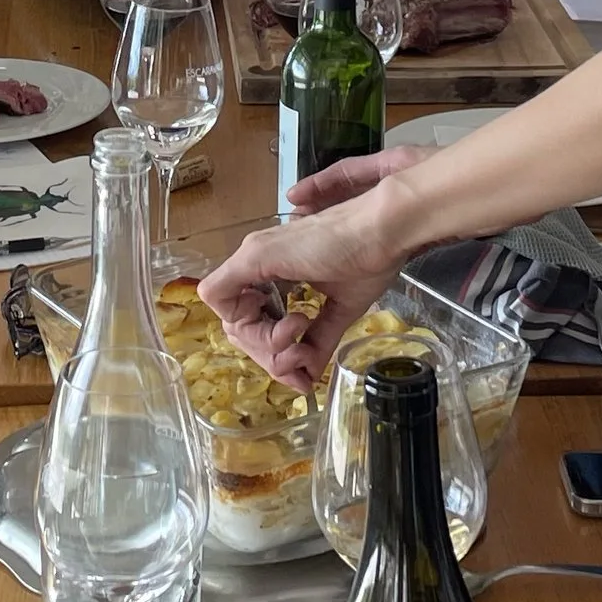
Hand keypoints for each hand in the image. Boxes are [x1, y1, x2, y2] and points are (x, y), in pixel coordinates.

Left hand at [199, 148, 433, 385]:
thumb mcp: (340, 309)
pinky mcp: (254, 255)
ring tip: (302, 331)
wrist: (385, 230)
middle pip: (238, 326)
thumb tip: (309, 372)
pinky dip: (245, 321)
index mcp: (276, 270)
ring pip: (228, 318)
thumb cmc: (371, 257)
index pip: (252, 322)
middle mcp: (257, 261)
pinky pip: (216, 295)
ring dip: (265, 342)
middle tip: (301, 357)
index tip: (302, 364)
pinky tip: (287, 321)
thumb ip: (319, 338)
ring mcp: (253, 256)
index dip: (272, 351)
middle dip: (268, 354)